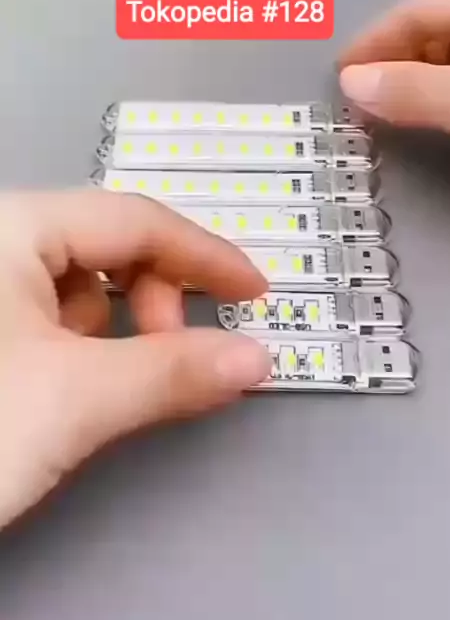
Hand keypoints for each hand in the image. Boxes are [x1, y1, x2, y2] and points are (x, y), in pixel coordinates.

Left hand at [0, 190, 270, 529]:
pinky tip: (76, 382)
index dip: (205, 254)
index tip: (254, 290)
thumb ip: (172, 372)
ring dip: (115, 324)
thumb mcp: (72, 400)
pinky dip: (81, 342)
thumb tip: (254, 358)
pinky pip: (47, 312)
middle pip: (105, 245)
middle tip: (178, 351)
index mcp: (11, 227)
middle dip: (153, 297)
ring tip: (115, 378)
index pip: (135, 219)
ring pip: (75, 283)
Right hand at [338, 0, 449, 146]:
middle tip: (363, 98)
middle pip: (439, 29)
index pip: (417, 7)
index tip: (340, 73)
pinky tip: (445, 115)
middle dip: (397, 62)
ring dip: (426, 80)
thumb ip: (412, 88)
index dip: (374, 40)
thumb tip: (351, 83)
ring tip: (396, 109)